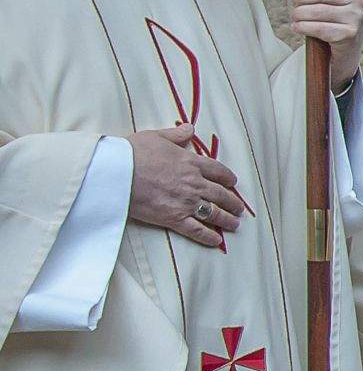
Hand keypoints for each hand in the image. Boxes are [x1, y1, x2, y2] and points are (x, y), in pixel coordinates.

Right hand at [126, 125, 246, 248]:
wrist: (116, 172)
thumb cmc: (132, 152)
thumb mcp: (156, 136)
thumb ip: (176, 135)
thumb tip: (190, 128)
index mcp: (191, 163)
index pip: (218, 171)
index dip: (228, 178)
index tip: (233, 183)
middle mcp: (194, 184)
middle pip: (221, 194)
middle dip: (232, 202)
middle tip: (238, 208)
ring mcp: (186, 202)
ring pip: (214, 213)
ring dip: (227, 220)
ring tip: (234, 224)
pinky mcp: (173, 219)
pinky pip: (197, 230)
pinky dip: (209, 237)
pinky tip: (216, 241)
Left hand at [281, 0, 362, 81]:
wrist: (339, 52)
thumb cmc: (325, 20)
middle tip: (296, 5)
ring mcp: (356, 16)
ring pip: (317, 10)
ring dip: (299, 15)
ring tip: (298, 19)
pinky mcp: (350, 34)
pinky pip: (319, 28)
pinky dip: (304, 28)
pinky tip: (300, 28)